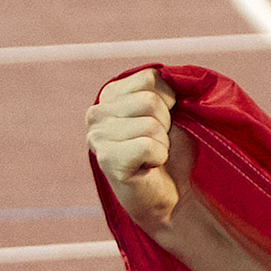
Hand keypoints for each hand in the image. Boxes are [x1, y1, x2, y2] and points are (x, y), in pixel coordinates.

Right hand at [87, 68, 191, 234]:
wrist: (174, 196)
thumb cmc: (173, 152)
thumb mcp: (172, 112)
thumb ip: (166, 89)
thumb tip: (173, 74)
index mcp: (110, 94)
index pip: (151, 78)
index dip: (170, 102)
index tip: (164, 122)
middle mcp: (96, 112)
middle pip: (150, 101)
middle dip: (167, 124)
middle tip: (158, 144)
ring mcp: (97, 136)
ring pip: (150, 123)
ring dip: (163, 143)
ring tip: (153, 156)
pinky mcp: (107, 159)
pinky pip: (148, 145)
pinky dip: (159, 156)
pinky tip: (148, 166)